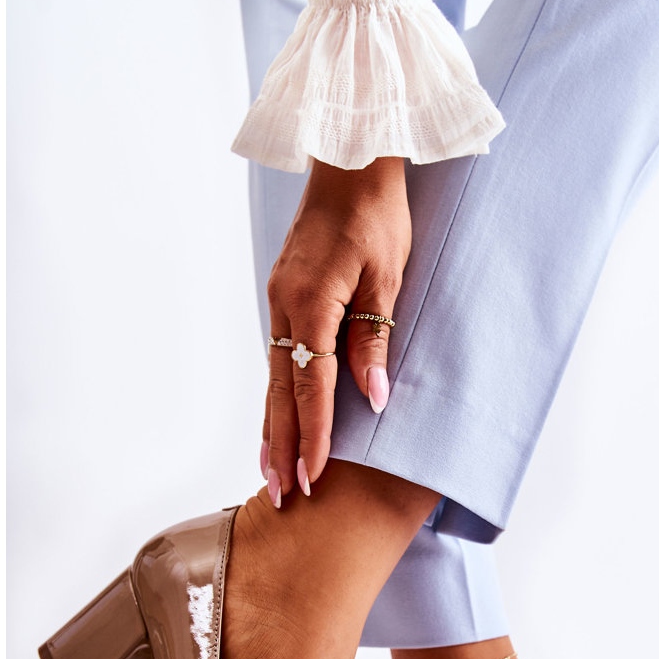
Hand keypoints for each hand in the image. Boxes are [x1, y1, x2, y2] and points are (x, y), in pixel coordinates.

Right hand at [262, 157, 410, 504]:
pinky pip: (277, 358)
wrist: (351, 164)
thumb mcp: (388, 280)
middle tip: (279, 495)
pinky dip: (277, 395)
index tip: (312, 476)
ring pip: (273, 378)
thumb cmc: (377, 215)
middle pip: (280, 391)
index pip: (312, 385)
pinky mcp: (283, 297)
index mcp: (312, 303)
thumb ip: (374, 343)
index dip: (312, 435)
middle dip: (280, 446)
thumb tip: (372, 401)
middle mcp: (285, 307)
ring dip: (273, 426)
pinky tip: (278, 418)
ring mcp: (279, 301)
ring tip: (271, 471)